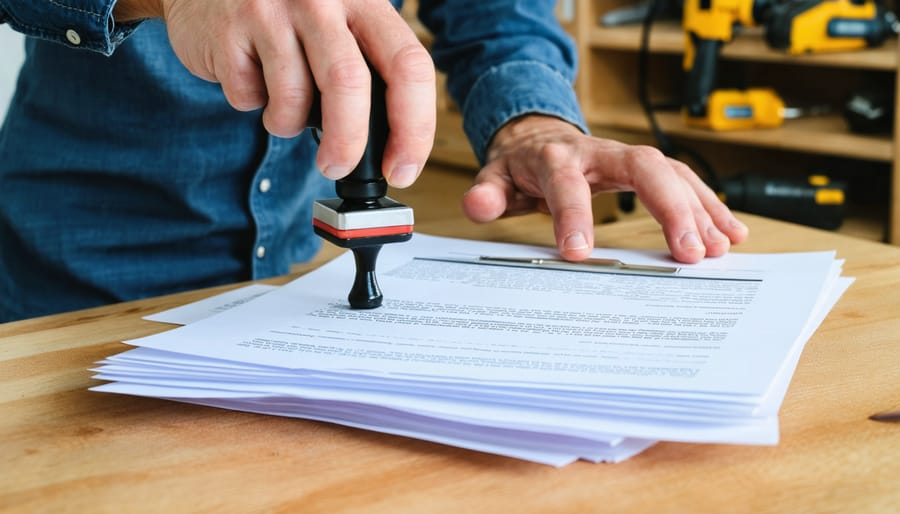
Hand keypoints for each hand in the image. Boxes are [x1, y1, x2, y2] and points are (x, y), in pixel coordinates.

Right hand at [114, 0, 434, 187]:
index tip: (402, 170)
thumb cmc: (291, 18)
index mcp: (365, 0)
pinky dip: (252, 105)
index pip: (409, 65)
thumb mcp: (342, 27)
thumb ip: (371, 74)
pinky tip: (251, 77)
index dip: (413, 128)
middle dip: (347, 142)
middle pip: (350, 83)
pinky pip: (248, 96)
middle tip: (337, 168)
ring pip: (294, 98)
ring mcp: (271, 9)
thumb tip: (394, 152)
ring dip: (289, 123)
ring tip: (283, 108)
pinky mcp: (228, 29)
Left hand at [462, 115, 748, 263]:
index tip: (578, 253)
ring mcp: (627, 157)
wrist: (539, 139)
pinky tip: (730, 232)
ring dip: (700, 209)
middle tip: (688, 253)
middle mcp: (600, 151)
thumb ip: (487, 194)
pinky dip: (709, 205)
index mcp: (556, 157)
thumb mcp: (495, 179)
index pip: (567, 183)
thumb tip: (478, 207)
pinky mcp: (648, 168)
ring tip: (718, 249)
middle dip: (670, 207)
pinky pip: (684, 181)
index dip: (573, 215)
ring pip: (672, 172)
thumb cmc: (520, 167)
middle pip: (644, 166)